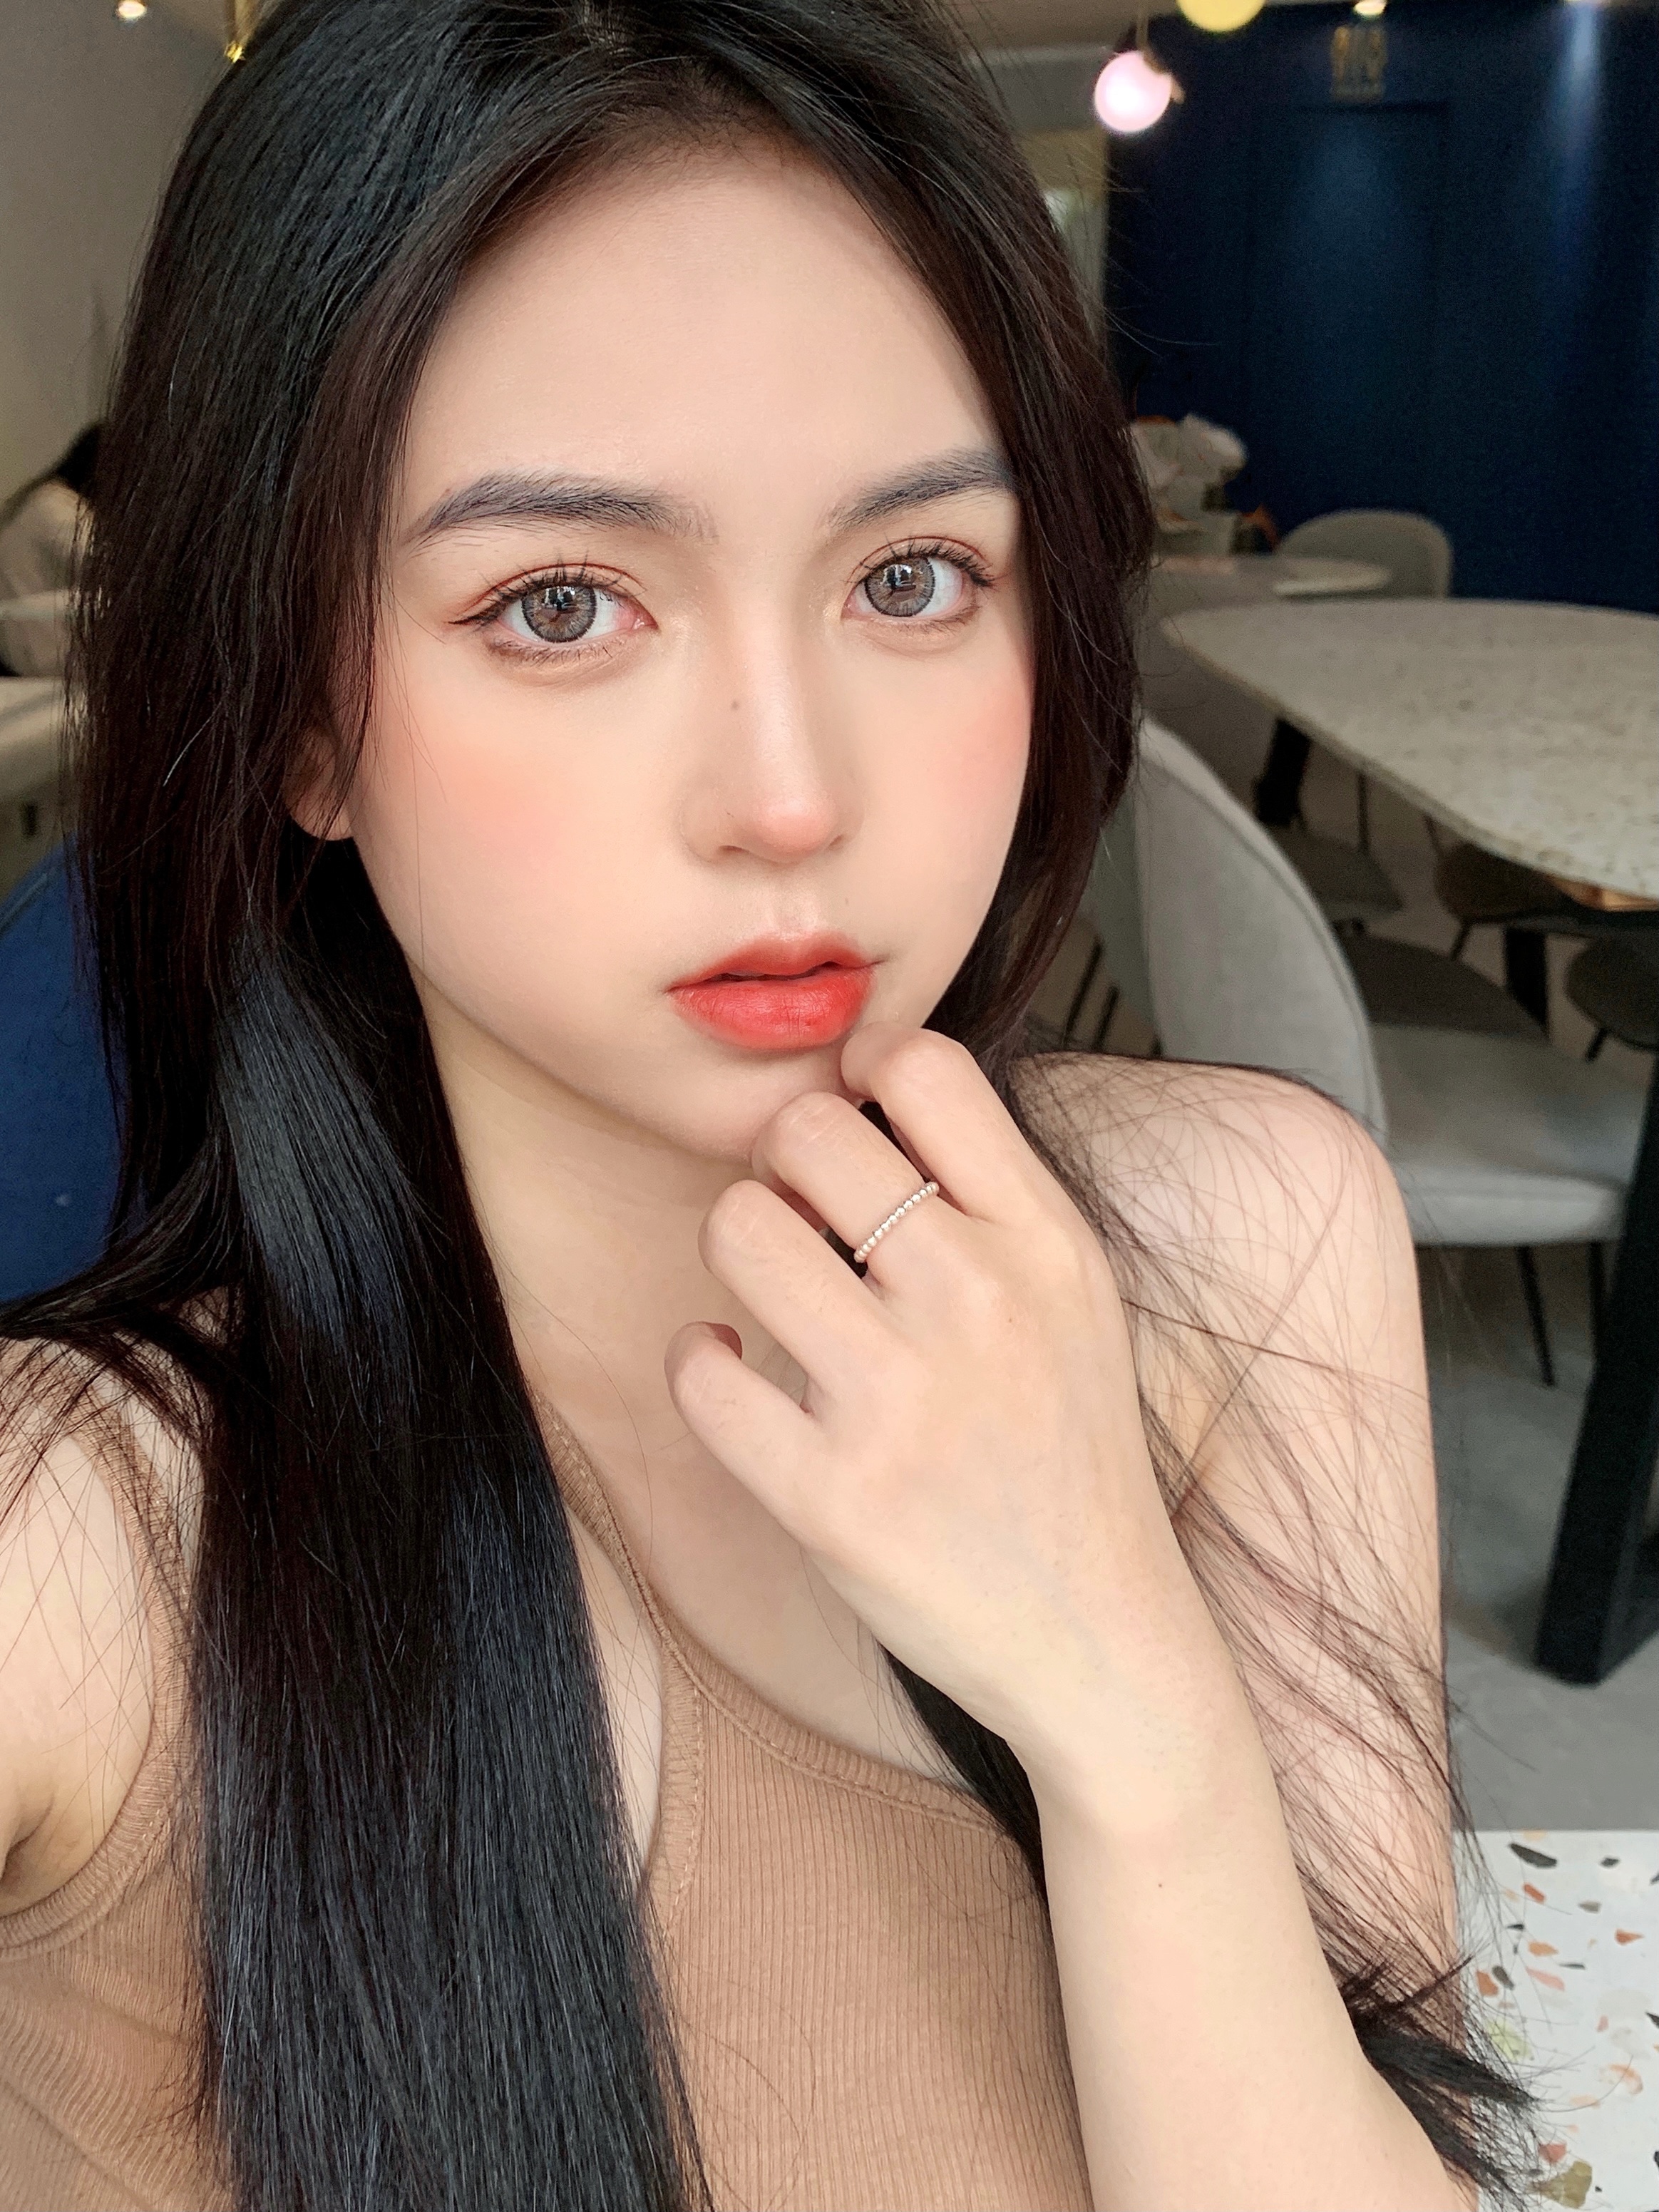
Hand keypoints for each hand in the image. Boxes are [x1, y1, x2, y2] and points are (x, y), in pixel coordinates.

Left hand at [664, 1025, 1246, 1823]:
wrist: (1104, 1640)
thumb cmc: (1067, 1451)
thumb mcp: (1074, 1296)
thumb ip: (986, 1195)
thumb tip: (853, 1098)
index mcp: (1046, 1241)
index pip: (922, 1066)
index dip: (860, 1076)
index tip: (852, 1125)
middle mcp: (978, 1301)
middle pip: (806, 1133)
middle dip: (782, 1164)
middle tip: (801, 1218)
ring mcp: (901, 1401)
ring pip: (739, 1230)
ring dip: (739, 1249)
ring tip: (772, 1293)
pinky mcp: (830, 1496)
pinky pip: (700, 1371)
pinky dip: (699, 1361)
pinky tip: (735, 1372)